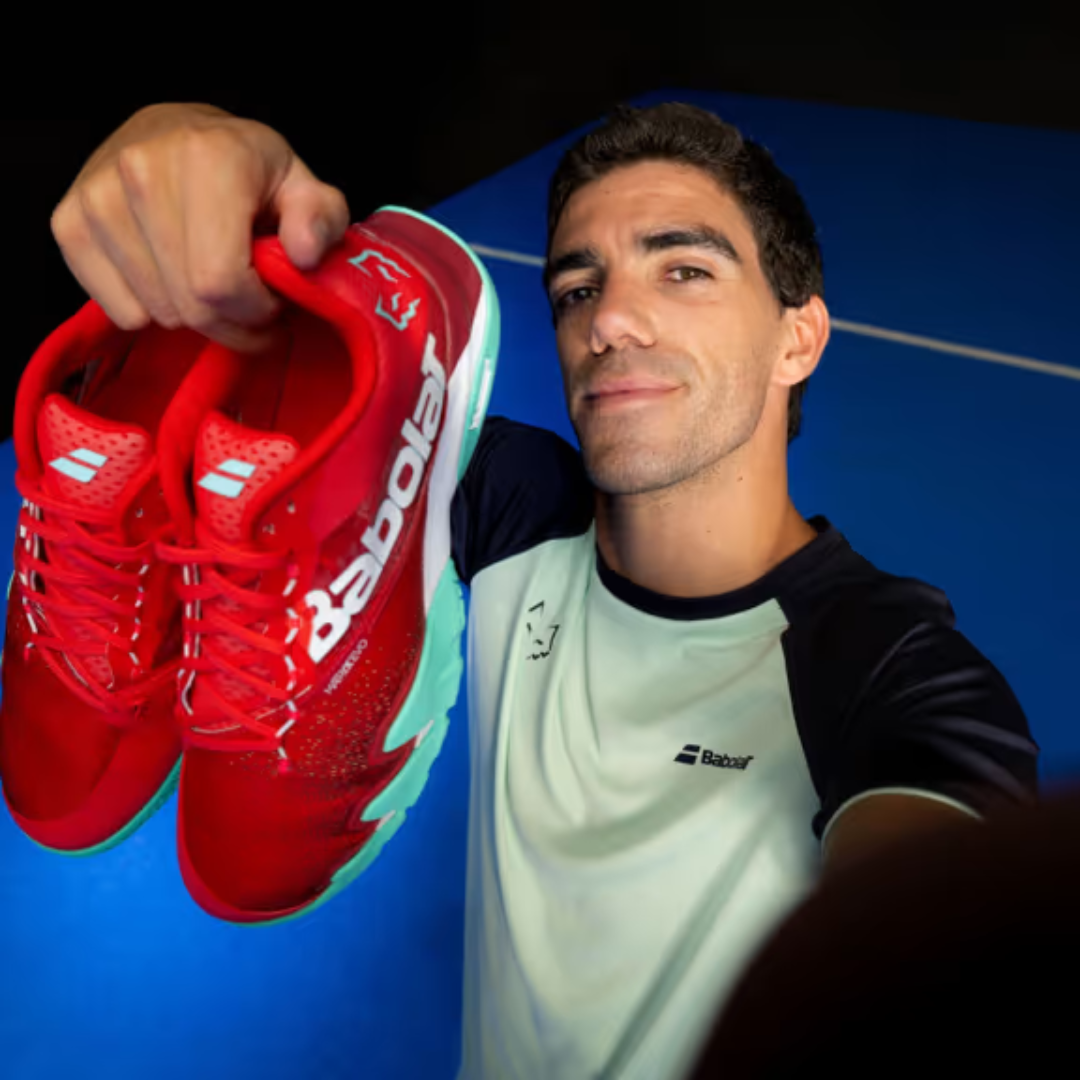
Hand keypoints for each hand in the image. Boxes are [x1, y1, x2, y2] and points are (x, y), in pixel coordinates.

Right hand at [50, 102, 349, 353]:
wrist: (175, 132)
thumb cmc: (247, 171)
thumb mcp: (302, 187)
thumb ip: (321, 219)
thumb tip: (304, 253)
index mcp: (207, 159)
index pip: (220, 281)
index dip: (256, 312)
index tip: (274, 303)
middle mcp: (142, 171)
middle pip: (189, 305)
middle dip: (232, 325)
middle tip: (251, 308)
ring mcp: (98, 198)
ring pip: (157, 313)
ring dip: (195, 317)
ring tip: (213, 285)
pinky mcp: (68, 222)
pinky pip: (120, 311)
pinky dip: (154, 311)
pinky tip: (172, 277)